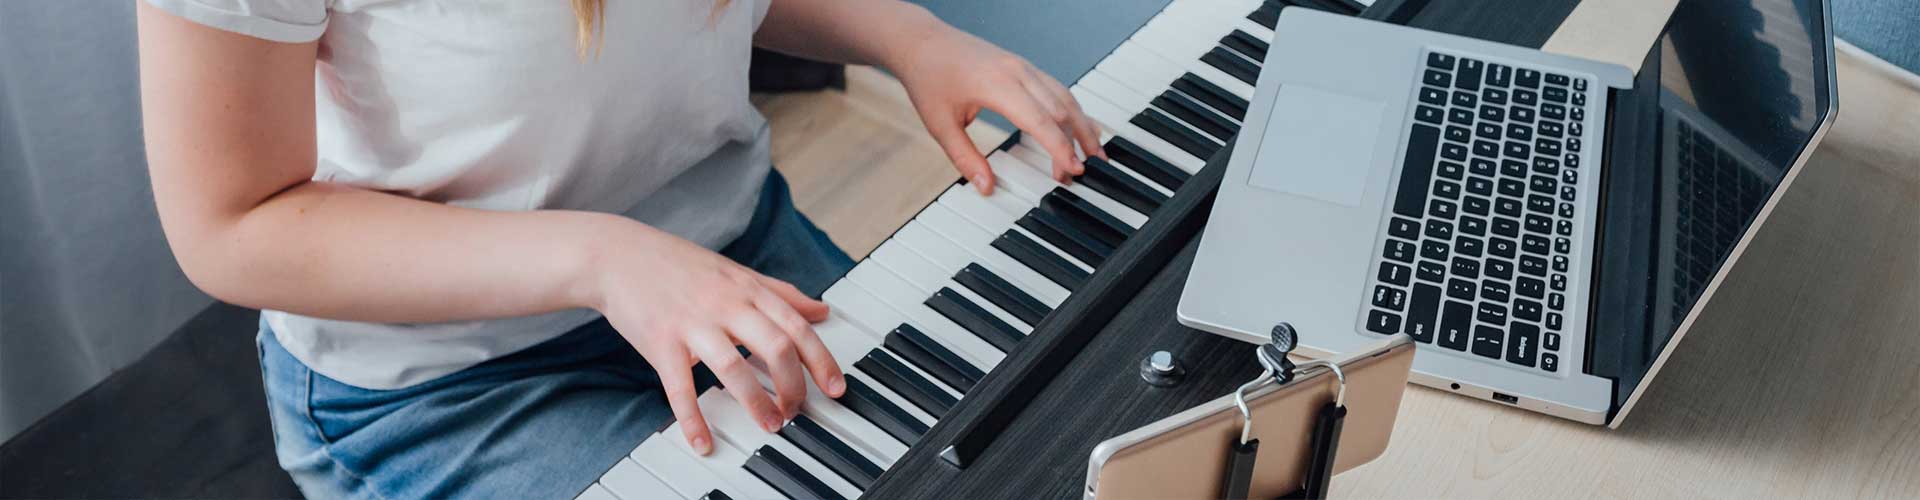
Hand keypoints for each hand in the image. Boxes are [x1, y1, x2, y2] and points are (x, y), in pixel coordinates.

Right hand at [588, 225, 843, 455]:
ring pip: (733, 367)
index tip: (835, 388)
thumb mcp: (736, 272)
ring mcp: (692, 324)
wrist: (617, 255)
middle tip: (798, 411)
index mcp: (747, 289)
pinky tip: (703, 441)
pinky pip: (679, 386)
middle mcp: (724, 305)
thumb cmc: (678, 265)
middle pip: (774, 346)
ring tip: (770, 424)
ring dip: (756, 402)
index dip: (820, 360)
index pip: (796, 326)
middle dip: (793, 384)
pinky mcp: (660, 342)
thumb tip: (821, 310)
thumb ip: (780, 293)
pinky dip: (692, 418)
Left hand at [890, 26, 1106, 193]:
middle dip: (1075, 144)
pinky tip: (1078, 126)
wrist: (922, 41)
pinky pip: (1056, 88)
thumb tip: (986, 187)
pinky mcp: (1023, 66)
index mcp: (998, 84)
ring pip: (1065, 97)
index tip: (1073, 170)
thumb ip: (965, 158)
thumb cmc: (929, 77)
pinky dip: (1072, 110)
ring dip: (1082, 125)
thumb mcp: (940, 125)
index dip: (1060, 149)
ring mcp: (1023, 66)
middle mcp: (1017, 71)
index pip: (1040, 121)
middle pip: (1061, 110)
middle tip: (1080, 173)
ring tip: (1093, 153)